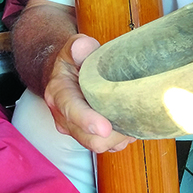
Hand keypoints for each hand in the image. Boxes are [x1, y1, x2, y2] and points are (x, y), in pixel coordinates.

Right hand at [44, 34, 135, 152]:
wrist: (64, 74)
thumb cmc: (73, 60)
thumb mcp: (73, 48)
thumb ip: (78, 47)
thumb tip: (83, 47)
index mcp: (59, 93)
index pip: (71, 110)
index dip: (88, 121)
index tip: (106, 128)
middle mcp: (63, 116)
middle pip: (88, 137)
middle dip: (112, 135)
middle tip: (134, 120)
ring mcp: (74, 129)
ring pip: (99, 145)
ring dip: (118, 137)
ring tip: (133, 119)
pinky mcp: (85, 135)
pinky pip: (105, 145)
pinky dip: (119, 139)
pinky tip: (128, 124)